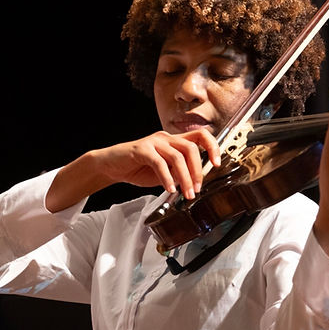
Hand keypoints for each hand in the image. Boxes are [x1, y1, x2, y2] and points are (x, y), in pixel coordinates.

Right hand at [90, 129, 219, 197]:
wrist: (111, 166)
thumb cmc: (139, 168)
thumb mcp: (165, 172)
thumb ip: (180, 173)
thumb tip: (195, 181)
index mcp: (174, 141)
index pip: (200, 136)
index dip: (212, 147)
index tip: (216, 163)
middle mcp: (166, 138)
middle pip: (191, 148)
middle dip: (198, 171)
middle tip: (197, 189)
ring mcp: (153, 142)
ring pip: (177, 156)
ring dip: (185, 178)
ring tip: (186, 193)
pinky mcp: (141, 149)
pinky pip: (159, 163)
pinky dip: (167, 178)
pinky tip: (169, 188)